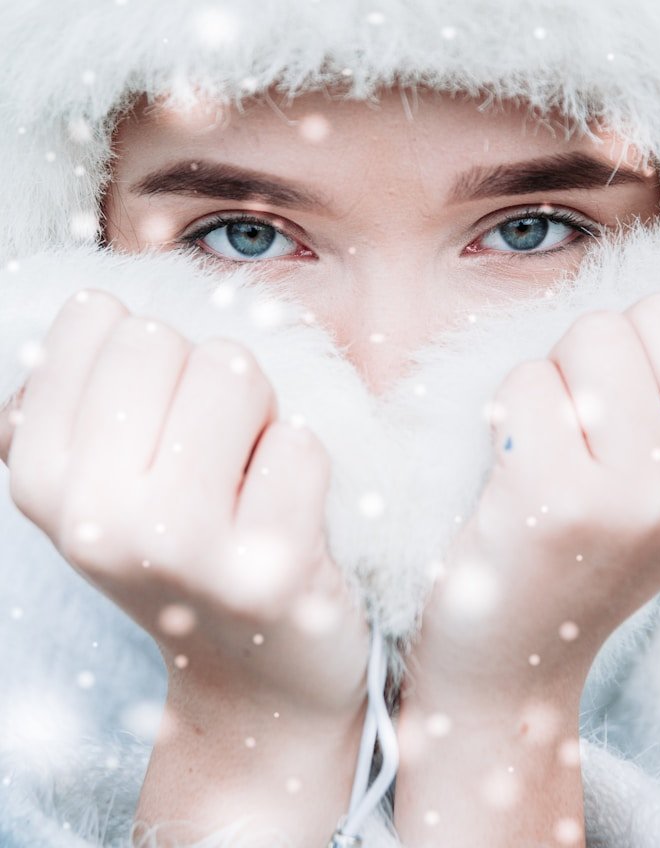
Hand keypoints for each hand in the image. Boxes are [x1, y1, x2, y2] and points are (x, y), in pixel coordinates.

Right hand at [2, 288, 368, 725]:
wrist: (254, 670)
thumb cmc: (182, 540)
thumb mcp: (98, 471)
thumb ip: (80, 386)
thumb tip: (93, 304)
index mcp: (39, 478)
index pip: (96, 315)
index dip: (146, 355)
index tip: (155, 424)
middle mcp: (93, 519)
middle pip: (160, 337)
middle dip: (200, 376)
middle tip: (211, 453)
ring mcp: (179, 550)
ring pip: (231, 370)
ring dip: (257, 410)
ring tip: (248, 477)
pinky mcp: (270, 573)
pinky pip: (301, 440)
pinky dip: (304, 460)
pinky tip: (284, 515)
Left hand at [401, 279, 659, 715]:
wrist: (520, 653)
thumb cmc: (584, 540)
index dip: (649, 336)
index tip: (632, 408)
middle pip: (649, 312)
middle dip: (598, 352)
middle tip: (583, 436)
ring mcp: (640, 494)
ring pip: (592, 333)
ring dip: (554, 377)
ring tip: (552, 451)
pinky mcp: (560, 498)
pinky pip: (527, 379)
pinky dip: (505, 409)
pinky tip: (513, 472)